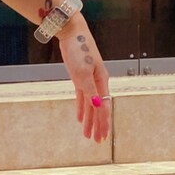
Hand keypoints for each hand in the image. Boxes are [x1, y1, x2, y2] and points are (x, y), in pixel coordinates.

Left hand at [59, 15, 110, 142]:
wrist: (71, 32)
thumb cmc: (79, 49)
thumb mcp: (83, 72)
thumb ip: (90, 90)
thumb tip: (97, 106)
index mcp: (101, 82)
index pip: (104, 107)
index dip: (103, 123)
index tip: (103, 137)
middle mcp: (97, 83)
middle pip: (98, 109)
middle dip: (97, 125)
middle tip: (96, 141)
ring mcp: (88, 80)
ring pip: (90, 105)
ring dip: (89, 120)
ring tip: (87, 134)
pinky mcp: (79, 78)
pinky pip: (82, 98)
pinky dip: (81, 109)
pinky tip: (79, 118)